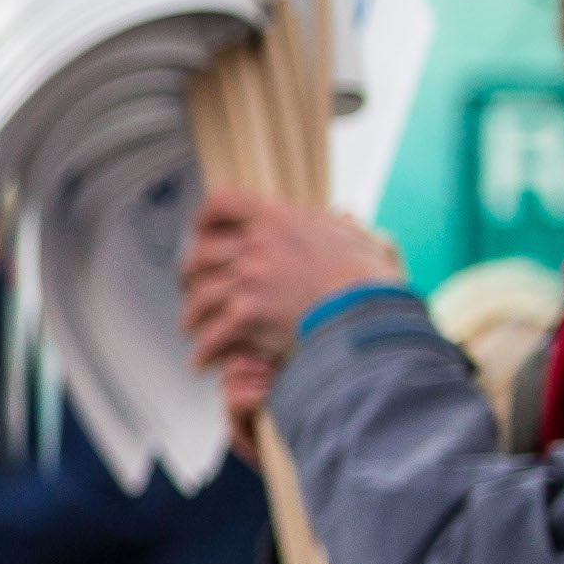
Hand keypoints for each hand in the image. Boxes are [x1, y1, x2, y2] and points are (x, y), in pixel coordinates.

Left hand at [180, 188, 396, 383]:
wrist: (371, 312)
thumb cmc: (373, 281)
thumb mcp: (364, 240)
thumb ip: (346, 227)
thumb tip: (344, 216)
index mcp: (280, 219)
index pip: (224, 202)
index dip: (204, 219)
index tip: (200, 234)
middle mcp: (257, 244)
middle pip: (200, 255)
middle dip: (190, 276)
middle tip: (193, 289)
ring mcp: (249, 278)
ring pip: (199, 296)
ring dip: (192, 316)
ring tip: (194, 328)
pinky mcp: (246, 314)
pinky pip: (210, 334)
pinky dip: (203, 351)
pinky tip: (203, 361)